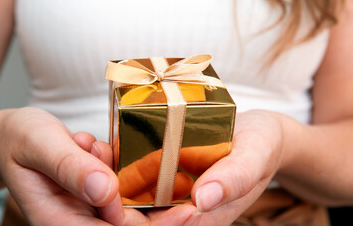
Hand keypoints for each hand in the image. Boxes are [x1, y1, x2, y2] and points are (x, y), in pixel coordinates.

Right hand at [0, 107, 198, 225]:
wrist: (16, 136)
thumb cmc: (21, 139)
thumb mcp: (40, 145)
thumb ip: (70, 168)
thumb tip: (105, 192)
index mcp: (61, 219)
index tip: (186, 213)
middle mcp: (80, 217)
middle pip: (130, 225)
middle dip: (163, 215)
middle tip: (195, 201)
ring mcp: (90, 204)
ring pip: (131, 206)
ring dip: (147, 187)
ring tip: (145, 166)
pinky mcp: (98, 190)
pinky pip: (124, 186)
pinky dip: (130, 170)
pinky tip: (109, 150)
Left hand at [95, 110, 284, 225]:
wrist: (262, 135)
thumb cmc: (261, 146)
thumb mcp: (254, 157)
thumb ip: (234, 178)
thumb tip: (204, 199)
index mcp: (203, 216)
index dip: (129, 220)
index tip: (104, 194)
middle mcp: (184, 210)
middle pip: (139, 215)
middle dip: (110, 195)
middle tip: (90, 158)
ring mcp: (175, 193)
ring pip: (133, 194)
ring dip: (110, 177)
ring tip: (92, 149)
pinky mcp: (170, 174)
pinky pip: (139, 175)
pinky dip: (121, 162)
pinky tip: (106, 144)